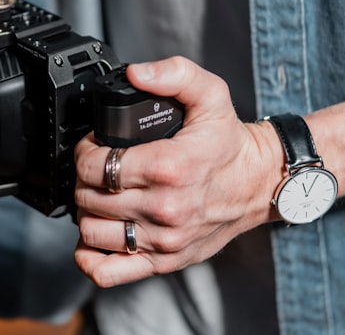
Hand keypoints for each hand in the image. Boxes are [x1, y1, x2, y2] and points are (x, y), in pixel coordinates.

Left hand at [73, 56, 282, 286]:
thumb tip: (136, 74)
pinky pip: (109, 272)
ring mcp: (164, 239)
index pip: (96, 166)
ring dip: (86, 212)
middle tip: (96, 167)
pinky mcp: (165, 260)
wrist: (261, 183)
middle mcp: (165, 208)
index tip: (93, 146)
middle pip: (89, 199)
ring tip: (99, 195)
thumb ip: (173, 74)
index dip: (84, 153)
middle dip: (83, 179)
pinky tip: (98, 233)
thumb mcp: (209, 94)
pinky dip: (91, 256)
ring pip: (92, 233)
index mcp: (169, 167)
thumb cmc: (230, 142)